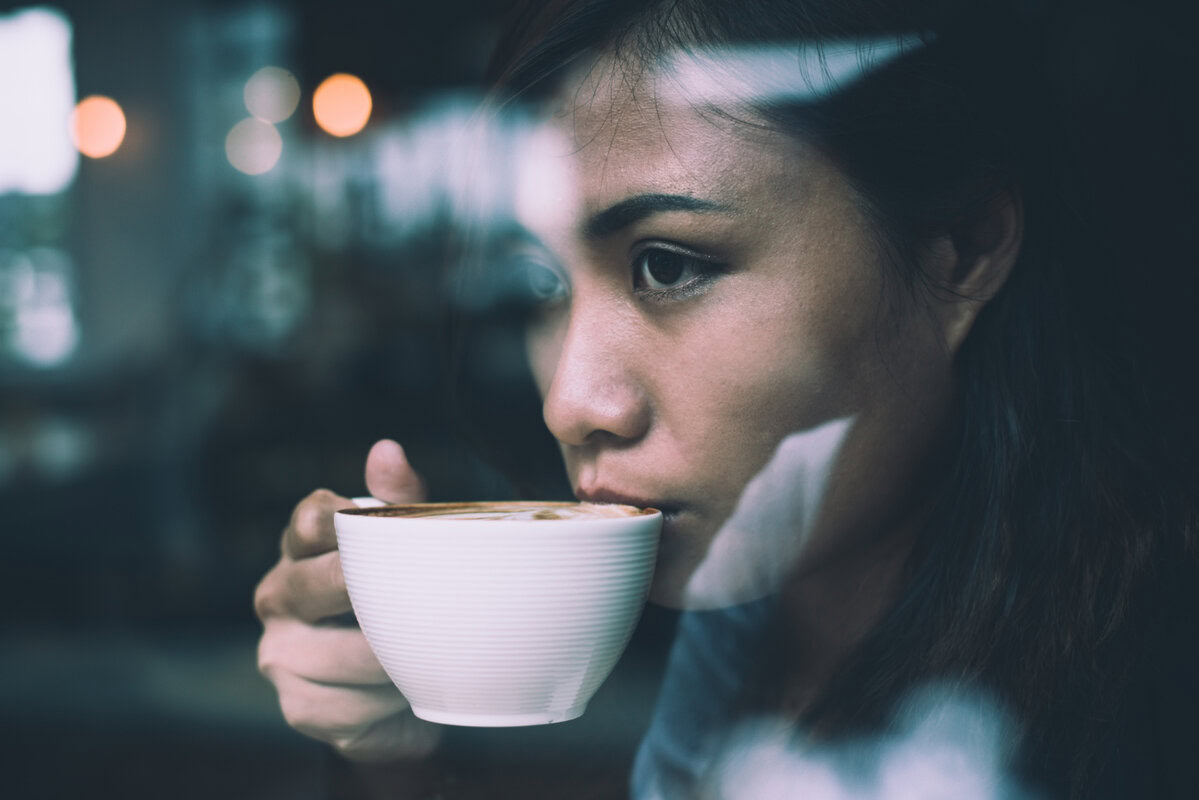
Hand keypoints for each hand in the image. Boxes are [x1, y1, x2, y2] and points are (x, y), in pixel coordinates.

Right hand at [254, 439, 441, 760]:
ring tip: (430, 653)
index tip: (383, 525)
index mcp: (302, 547)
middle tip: (420, 595)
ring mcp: (280, 653)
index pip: (311, 520)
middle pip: (320, 582)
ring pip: (340, 653)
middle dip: (375, 591)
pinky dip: (383, 703)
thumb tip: (386, 450)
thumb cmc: (400, 599)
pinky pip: (346, 705)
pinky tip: (404, 693)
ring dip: (392, 658)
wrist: (400, 693)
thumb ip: (400, 502)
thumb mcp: (406, 547)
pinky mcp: (298, 705)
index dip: (346, 520)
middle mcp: (278, 595)